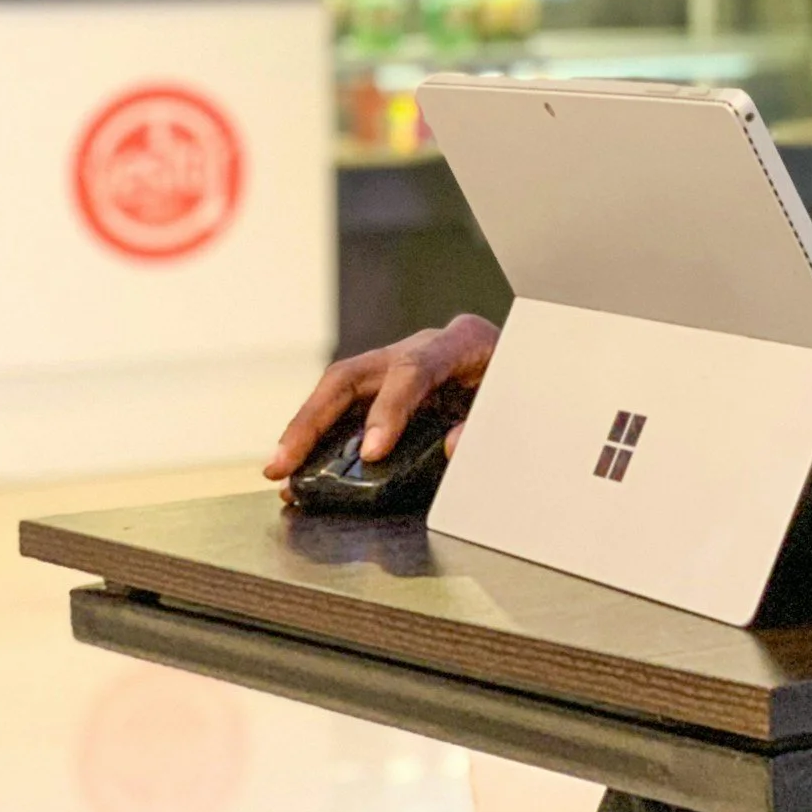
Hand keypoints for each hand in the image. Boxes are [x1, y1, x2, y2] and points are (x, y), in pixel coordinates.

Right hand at [264, 314, 500, 481]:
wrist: (532, 355)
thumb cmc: (523, 377)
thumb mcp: (517, 398)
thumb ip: (486, 424)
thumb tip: (451, 447)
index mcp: (461, 342)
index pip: (414, 370)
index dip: (388, 411)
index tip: (371, 452)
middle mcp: (420, 346)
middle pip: (353, 374)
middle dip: (313, 420)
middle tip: (285, 461)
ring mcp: (398, 361)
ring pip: (338, 388)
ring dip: (304, 430)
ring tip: (279, 469)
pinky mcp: (386, 383)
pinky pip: (345, 406)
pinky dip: (320, 436)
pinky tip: (301, 464)